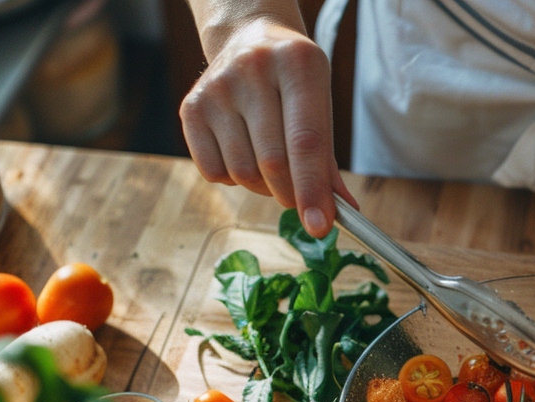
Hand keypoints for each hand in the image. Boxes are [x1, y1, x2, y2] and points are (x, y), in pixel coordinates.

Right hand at [180, 16, 354, 235]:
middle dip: (290, 194)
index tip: (320, 226)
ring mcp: (217, 87)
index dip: (312, 190)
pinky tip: (243, 152)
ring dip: (262, 187)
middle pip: (273, 163)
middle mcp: (254, 69)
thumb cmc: (294, 85)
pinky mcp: (191, 107)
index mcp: (298, 64)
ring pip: (243, 173)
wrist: (250, 42)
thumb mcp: (320, 108)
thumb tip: (343, 212)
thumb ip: (328, 163)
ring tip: (270, 163)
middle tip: (298, 199)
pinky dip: (233, 179)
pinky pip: (214, 172)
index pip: (306, 142)